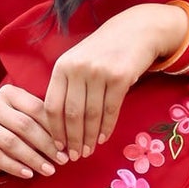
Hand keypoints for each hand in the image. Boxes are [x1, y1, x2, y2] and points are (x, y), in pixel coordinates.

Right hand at [0, 83, 68, 179]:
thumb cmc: (9, 130)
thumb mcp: (24, 120)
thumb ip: (42, 125)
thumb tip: (70, 141)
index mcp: (8, 93)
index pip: (36, 108)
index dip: (54, 128)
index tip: (68, 145)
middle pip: (25, 125)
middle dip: (47, 145)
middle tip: (62, 161)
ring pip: (11, 142)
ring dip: (33, 159)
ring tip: (49, 170)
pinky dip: (14, 167)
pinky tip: (29, 174)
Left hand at [44, 3, 188, 159]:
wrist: (136, 31)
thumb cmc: (103, 51)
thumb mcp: (78, 61)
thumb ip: (67, 86)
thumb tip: (58, 124)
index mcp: (62, 66)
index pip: (52, 105)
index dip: (55, 130)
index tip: (58, 146)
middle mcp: (78, 68)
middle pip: (71, 114)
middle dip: (72, 139)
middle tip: (74, 156)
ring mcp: (99, 72)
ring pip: (91, 115)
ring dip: (89, 137)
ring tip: (88, 151)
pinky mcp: (120, 77)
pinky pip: (111, 110)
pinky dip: (106, 128)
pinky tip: (102, 138)